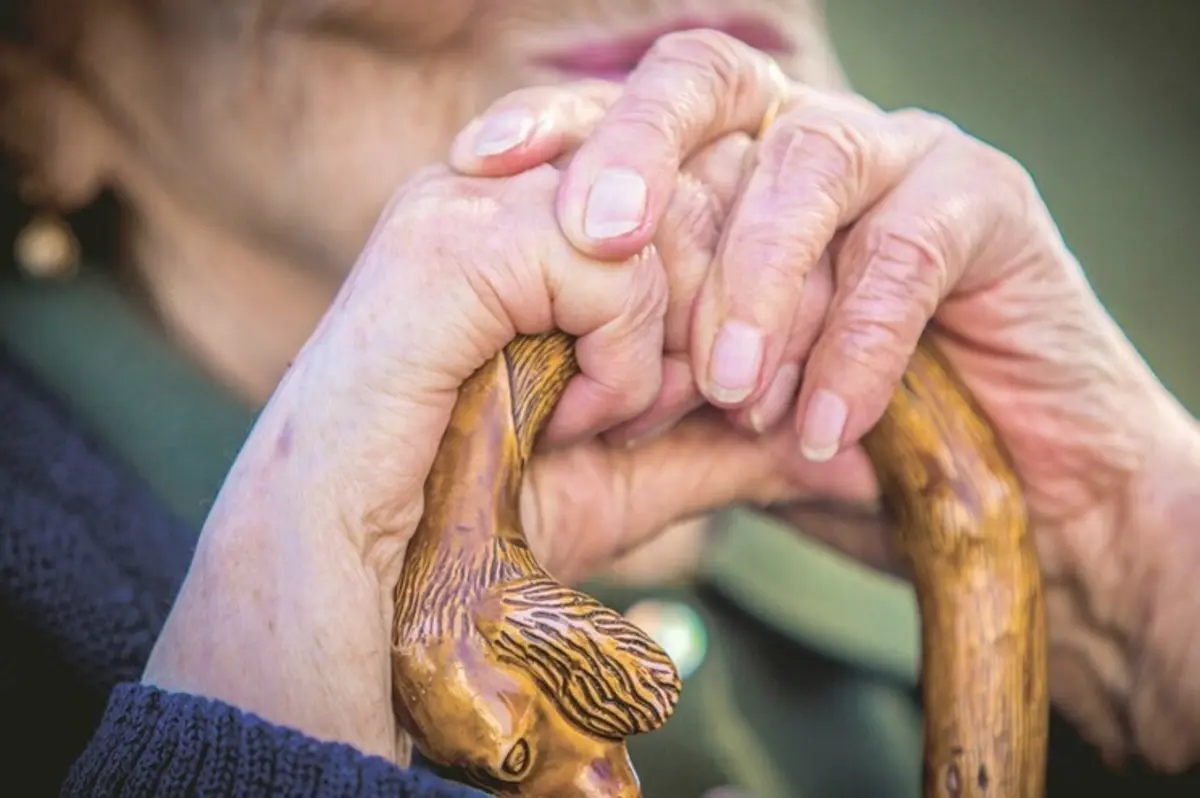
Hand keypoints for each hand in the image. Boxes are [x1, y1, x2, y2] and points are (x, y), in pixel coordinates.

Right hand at [139, 162, 853, 764]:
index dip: (756, 286)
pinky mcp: (458, 240)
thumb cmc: (483, 510)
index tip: (730, 395)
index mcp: (553, 203)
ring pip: (672, 217)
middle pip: (710, 183)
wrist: (365, 567)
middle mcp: (516, 176)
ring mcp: (479, 195)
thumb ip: (738, 438)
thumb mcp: (642, 467)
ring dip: (676, 346)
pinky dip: (624, 363)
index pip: (715, 172)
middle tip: (676, 410)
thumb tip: (855, 460)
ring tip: (611, 417)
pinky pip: (613, 266)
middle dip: (730, 321)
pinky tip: (574, 417)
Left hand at [448, 30, 1199, 769]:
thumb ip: (649, 382)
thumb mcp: (718, 419)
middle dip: (638, 150)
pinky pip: (905, 246)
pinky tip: (826, 426)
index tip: (477, 167)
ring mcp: (899, 158)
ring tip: (732, 388)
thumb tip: (528, 384)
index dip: (554, 125)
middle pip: (705, 82)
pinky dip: (856, 341)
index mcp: (730, 173)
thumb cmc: (845, 452)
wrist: (1014, 497)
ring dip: (757, 279)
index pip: (627, 111)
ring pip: (807, 160)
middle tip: (597, 240)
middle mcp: (805, 141)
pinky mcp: (987, 202)